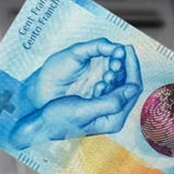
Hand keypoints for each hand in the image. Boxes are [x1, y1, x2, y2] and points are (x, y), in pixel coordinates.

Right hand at [10, 45, 141, 148]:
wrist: (41, 125)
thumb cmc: (58, 119)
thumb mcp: (84, 109)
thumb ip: (110, 102)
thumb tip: (132, 88)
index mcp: (113, 120)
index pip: (132, 90)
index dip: (133, 68)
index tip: (128, 50)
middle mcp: (114, 117)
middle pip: (129, 87)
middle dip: (128, 67)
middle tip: (125, 48)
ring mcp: (107, 112)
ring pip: (120, 86)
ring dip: (118, 71)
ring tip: (113, 59)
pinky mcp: (98, 107)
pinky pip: (110, 88)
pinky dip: (109, 77)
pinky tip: (104, 72)